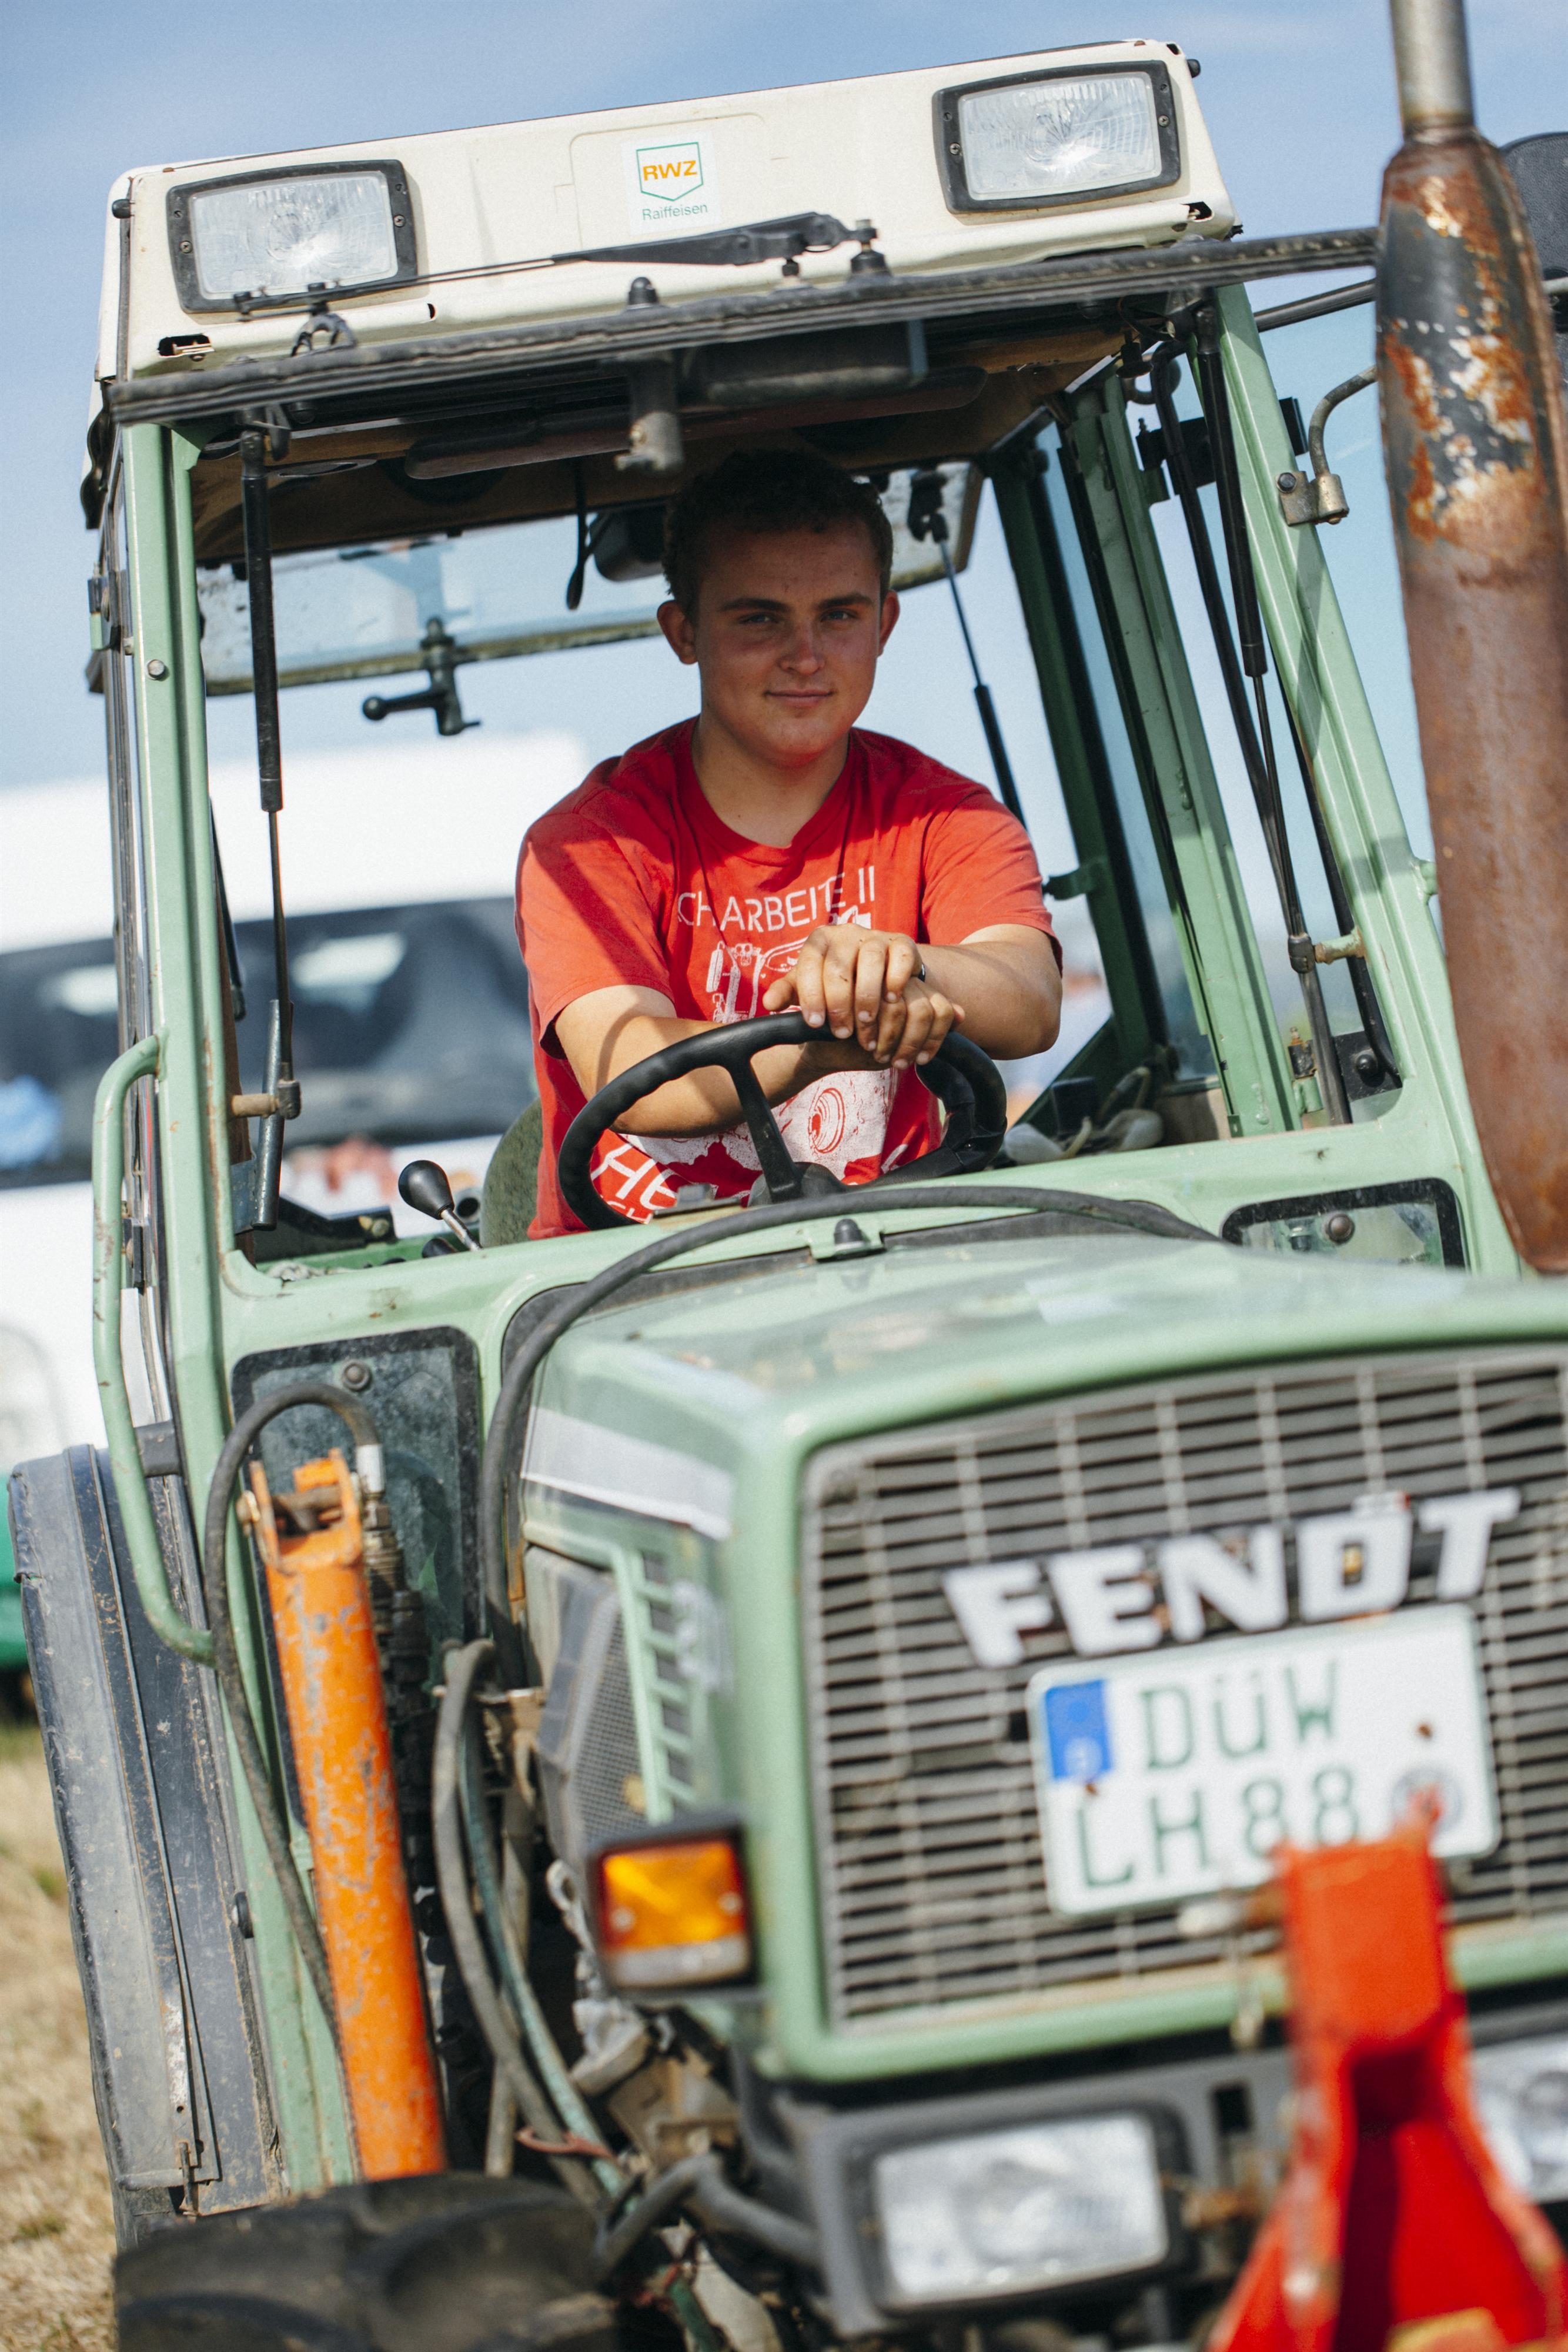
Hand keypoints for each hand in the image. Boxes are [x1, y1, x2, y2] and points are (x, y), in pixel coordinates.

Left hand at [762, 925, 964, 1069]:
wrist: (875, 972)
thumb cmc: (836, 983)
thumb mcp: (808, 986)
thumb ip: (788, 993)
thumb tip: (769, 1004)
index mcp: (820, 941)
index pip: (810, 964)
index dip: (811, 995)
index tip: (815, 1024)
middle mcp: (846, 933)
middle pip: (840, 965)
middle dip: (839, 1003)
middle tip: (842, 1032)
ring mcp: (876, 937)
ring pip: (872, 960)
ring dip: (868, 995)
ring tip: (865, 1023)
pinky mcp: (902, 944)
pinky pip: (902, 957)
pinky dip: (897, 979)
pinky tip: (891, 1001)